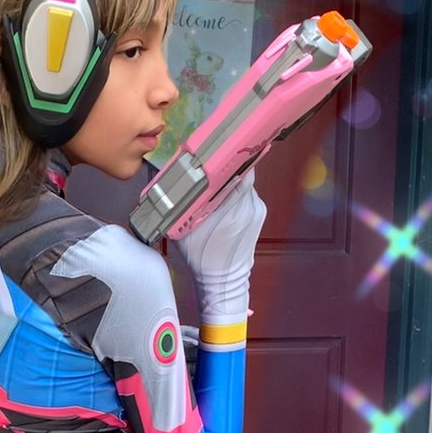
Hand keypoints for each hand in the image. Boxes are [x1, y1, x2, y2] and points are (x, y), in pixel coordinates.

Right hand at [176, 170, 266, 322]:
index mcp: (233, 208)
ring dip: (230, 182)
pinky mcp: (260, 213)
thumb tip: (170, 182)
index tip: (216, 150)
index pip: (239, 169)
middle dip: (225, 169)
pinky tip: (224, 201)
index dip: (228, 157)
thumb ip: (181, 205)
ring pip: (244, 183)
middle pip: (241, 172)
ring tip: (214, 186)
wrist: (224, 281)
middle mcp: (250, 205)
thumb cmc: (202, 258)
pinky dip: (236, 194)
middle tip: (210, 166)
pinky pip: (248, 195)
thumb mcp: (184, 230)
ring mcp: (258, 209)